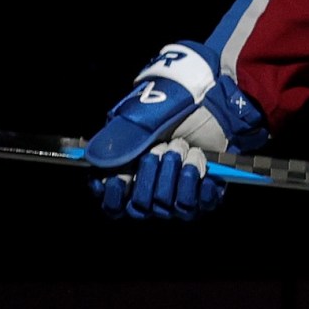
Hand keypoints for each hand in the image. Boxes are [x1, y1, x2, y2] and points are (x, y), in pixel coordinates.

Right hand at [84, 42, 266, 220]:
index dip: (113, 195)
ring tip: (188, 149)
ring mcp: (177, 194)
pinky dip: (200, 184)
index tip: (119, 178)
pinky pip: (197, 206)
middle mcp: (151, 188)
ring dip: (178, 175)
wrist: (214, 100)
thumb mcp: (140, 117)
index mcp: (128, 171)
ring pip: (168, 207)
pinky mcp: (202, 195)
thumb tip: (95, 161)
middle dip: (151, 174)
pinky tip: (200, 162)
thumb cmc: (173, 106)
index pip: (112, 203)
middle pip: (139, 206)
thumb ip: (119, 139)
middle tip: (165, 146)